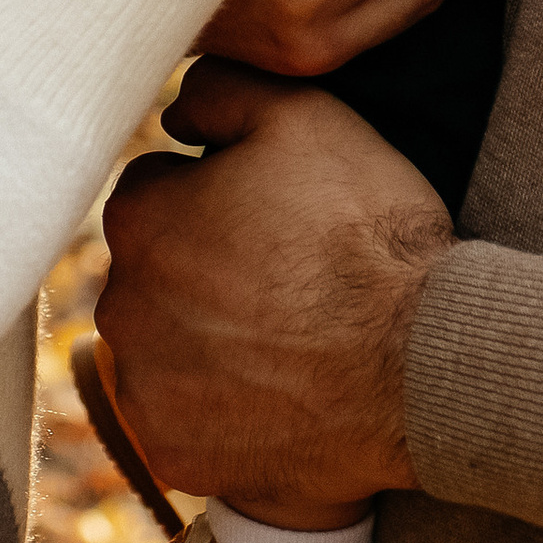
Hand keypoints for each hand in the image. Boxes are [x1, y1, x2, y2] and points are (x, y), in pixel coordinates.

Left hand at [99, 69, 448, 515]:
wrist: (422, 367)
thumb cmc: (366, 236)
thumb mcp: (306, 118)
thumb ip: (222, 90)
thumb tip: (176, 110)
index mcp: (142, 218)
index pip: (155, 189)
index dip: (215, 194)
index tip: (268, 215)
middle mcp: (121, 305)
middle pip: (152, 270)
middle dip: (200, 268)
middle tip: (282, 277)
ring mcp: (142, 388)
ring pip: (159, 345)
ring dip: (201, 338)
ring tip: (284, 339)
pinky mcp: (171, 452)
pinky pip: (178, 419)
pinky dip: (214, 408)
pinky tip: (273, 394)